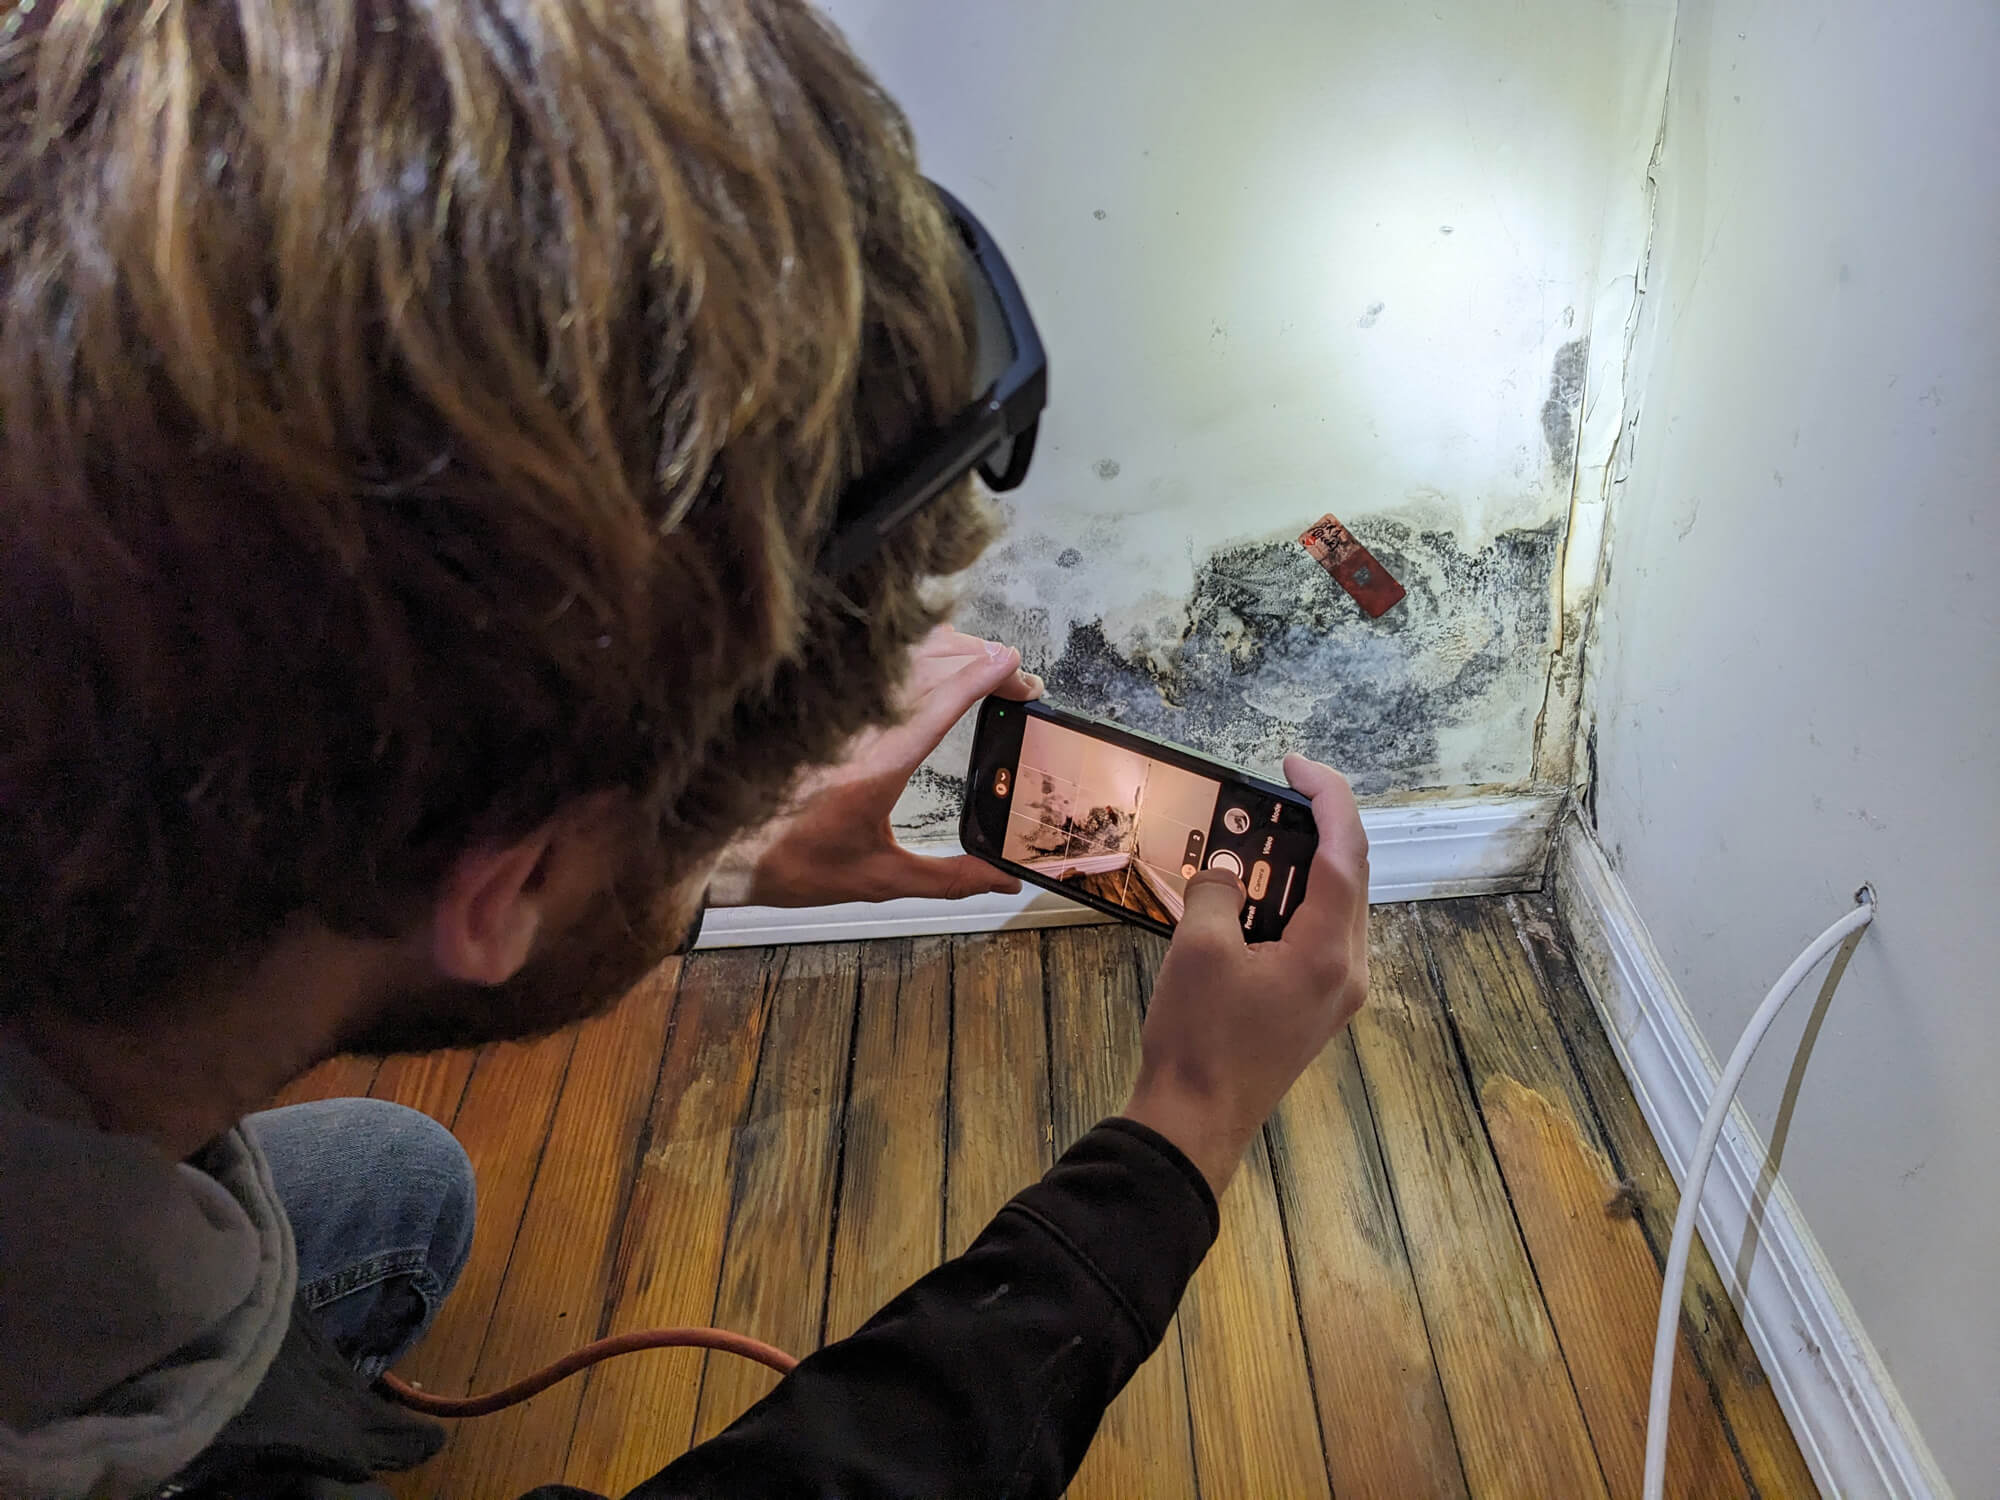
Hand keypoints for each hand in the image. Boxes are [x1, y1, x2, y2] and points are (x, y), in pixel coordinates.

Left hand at [709, 626, 1043, 907]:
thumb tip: (1003, 880)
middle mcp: (858, 726)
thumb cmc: (790, 863)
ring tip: (983, 666)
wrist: (717, 850)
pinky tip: (928, 662)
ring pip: (902, 655)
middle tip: (1016, 680)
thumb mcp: (879, 879)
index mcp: (879, 762)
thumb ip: (950, 878)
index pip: (944, 699)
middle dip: (981, 661)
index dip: (986, 677)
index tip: (1018, 670)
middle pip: (932, 663)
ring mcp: (836, 710)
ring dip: (950, 651)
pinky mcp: (819, 707)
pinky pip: (873, 664)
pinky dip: (911, 655)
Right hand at [1122, 755, 1369, 1197]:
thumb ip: (1218, 891)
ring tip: (1258, 836)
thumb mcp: (1197, 950)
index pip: (1345, 852)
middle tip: (1272, 794)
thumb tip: (1225, 867)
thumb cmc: (1198, 1039)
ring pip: (1339, 904)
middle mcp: (1349, 967)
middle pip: (1352, 874)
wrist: (1195, 1123)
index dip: (1327, 797)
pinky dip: (1296, 899)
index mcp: (1330, 950)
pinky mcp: (1317, 1005)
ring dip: (1305, 863)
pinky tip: (1255, 891)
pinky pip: (1321, 933)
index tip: (1292, 765)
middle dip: (1318, 824)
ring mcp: (1337, 990)